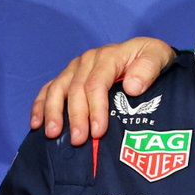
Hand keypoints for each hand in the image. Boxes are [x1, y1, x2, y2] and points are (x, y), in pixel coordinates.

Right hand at [29, 37, 176, 144]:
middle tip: (78, 141)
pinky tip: (36, 123)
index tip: (98, 131)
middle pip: (75, 89)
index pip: (96, 84)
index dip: (95, 108)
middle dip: (75, 117)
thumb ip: (147, 69)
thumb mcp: (158, 56)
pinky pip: (49, 89)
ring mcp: (75, 68)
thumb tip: (132, 87)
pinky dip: (40, 105)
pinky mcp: (69, 77)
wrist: (148, 53)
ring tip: (52, 134)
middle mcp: (88, 60)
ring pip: (58, 89)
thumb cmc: (153, 58)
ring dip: (53, 112)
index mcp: (108, 56)